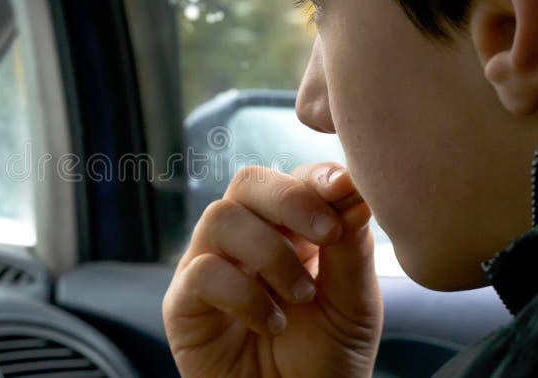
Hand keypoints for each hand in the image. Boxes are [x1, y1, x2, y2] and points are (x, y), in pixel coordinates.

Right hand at [163, 164, 382, 377]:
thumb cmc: (324, 361)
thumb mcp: (353, 303)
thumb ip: (350, 248)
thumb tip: (354, 189)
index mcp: (286, 232)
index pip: (290, 180)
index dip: (315, 178)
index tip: (347, 190)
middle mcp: (243, 242)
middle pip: (247, 182)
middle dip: (289, 200)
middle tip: (325, 234)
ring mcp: (209, 267)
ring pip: (220, 218)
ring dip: (269, 253)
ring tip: (300, 297)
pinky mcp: (183, 303)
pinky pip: (201, 271)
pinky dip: (243, 294)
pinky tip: (270, 323)